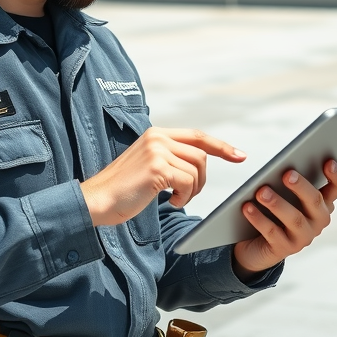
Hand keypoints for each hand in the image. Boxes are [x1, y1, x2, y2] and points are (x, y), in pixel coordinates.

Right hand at [81, 127, 245, 226]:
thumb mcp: (148, 165)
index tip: (240, 156)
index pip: (197, 136)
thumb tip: (198, 163)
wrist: (96, 200)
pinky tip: (170, 202)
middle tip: (188, 194)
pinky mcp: (157, 168)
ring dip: (192, 189)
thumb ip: (169, 157)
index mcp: (156, 133)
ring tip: (176, 198)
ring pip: (197, 169)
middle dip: (202, 179)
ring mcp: (157, 151)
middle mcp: (157, 137)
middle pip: (201, 155)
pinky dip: (184, 196)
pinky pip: (187, 182)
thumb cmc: (122, 190)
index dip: (221, 146)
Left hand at [232, 159, 336, 278]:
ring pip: (294, 219)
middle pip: (315, 201)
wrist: (257, 243)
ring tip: (261, 192)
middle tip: (287, 174)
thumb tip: (282, 165)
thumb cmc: (274, 210)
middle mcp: (318, 220)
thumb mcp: (285, 193)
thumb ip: (288, 180)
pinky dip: (259, 219)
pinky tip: (248, 207)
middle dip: (301, 187)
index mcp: (322, 202)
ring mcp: (303, 237)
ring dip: (277, 203)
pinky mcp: (284, 249)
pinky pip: (272, 232)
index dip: (336, 175)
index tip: (327, 161)